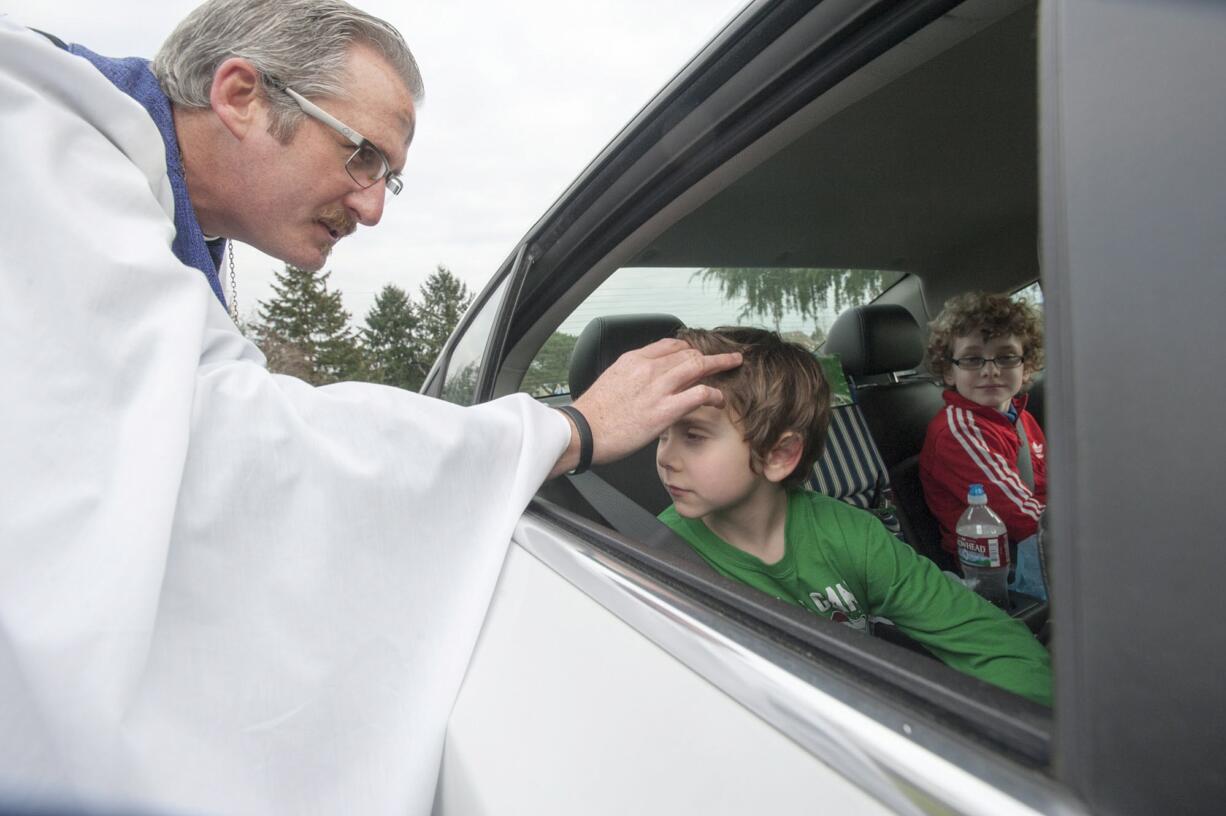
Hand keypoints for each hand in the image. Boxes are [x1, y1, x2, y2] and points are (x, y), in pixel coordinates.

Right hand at [549, 338, 740, 477]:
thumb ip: (630, 377)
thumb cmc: (593, 414)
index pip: (669, 345)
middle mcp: (648, 368)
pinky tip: (720, 400)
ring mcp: (658, 388)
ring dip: (720, 364)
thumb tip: (642, 383)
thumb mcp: (611, 382)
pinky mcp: (665, 410)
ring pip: (698, 366)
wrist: (582, 432)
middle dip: (709, 355)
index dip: (688, 348)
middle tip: (726, 357)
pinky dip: (714, 395)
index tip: (697, 353)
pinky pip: (699, 394)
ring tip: (734, 366)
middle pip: (688, 353)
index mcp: (633, 360)